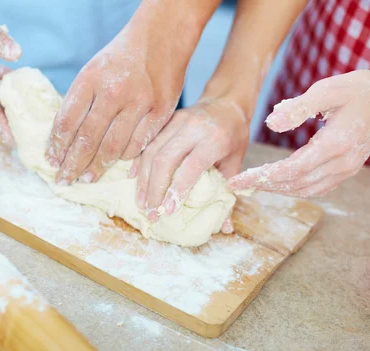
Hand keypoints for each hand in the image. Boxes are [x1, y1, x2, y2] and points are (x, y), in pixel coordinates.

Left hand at [45, 0, 201, 184]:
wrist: (162, 37)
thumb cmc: (121, 58)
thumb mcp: (92, 70)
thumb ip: (80, 101)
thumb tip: (64, 138)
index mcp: (90, 79)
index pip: (66, 121)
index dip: (56, 145)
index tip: (51, 161)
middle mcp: (114, 91)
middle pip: (87, 139)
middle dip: (72, 164)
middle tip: (63, 180)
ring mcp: (139, 102)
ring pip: (113, 147)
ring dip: (97, 167)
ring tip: (86, 178)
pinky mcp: (161, 111)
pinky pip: (138, 145)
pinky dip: (124, 158)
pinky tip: (115, 165)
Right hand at [132, 98, 248, 224]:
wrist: (226, 102)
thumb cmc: (233, 136)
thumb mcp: (236, 162)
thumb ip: (227, 192)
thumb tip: (224, 228)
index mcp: (215, 139)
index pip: (191, 166)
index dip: (177, 189)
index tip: (168, 210)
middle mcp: (193, 128)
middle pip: (165, 159)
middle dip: (154, 189)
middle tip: (151, 211)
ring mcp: (176, 122)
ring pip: (151, 151)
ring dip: (143, 179)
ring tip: (142, 202)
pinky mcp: (165, 120)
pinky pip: (147, 143)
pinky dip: (138, 162)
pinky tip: (133, 180)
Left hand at [229, 69, 369, 197]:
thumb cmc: (358, 89)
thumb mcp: (327, 90)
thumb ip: (298, 107)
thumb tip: (270, 123)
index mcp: (335, 144)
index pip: (290, 170)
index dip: (261, 177)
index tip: (237, 179)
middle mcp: (342, 163)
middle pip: (296, 183)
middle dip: (264, 185)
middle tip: (238, 183)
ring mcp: (347, 169)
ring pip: (306, 189)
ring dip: (278, 189)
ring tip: (254, 183)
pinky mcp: (348, 169)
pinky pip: (318, 188)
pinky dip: (295, 188)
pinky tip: (279, 183)